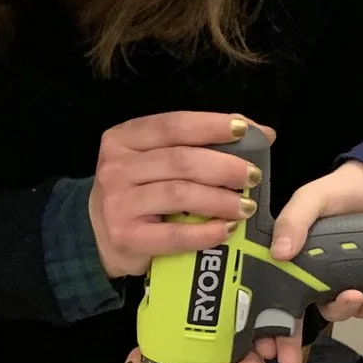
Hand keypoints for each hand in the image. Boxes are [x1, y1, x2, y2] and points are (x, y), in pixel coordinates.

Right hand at [88, 112, 271, 278]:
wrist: (100, 237)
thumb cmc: (139, 192)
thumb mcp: (156, 159)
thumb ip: (199, 143)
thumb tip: (261, 133)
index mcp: (123, 139)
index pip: (172, 125)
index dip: (210, 125)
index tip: (244, 130)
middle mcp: (116, 167)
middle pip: (180, 160)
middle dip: (223, 167)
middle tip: (252, 176)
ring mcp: (118, 203)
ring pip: (179, 195)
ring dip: (219, 200)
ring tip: (246, 206)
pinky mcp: (126, 236)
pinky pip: (174, 234)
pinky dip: (205, 232)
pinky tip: (226, 230)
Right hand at [263, 160, 362, 362]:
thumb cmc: (338, 191)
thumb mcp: (311, 199)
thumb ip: (295, 220)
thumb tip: (280, 254)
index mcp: (286, 258)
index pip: (267, 295)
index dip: (261, 323)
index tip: (261, 346)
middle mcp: (306, 275)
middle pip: (293, 315)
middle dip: (290, 341)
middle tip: (290, 360)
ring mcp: (333, 282)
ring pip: (330, 312)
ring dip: (342, 312)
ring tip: (356, 299)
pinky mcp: (360, 283)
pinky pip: (359, 307)